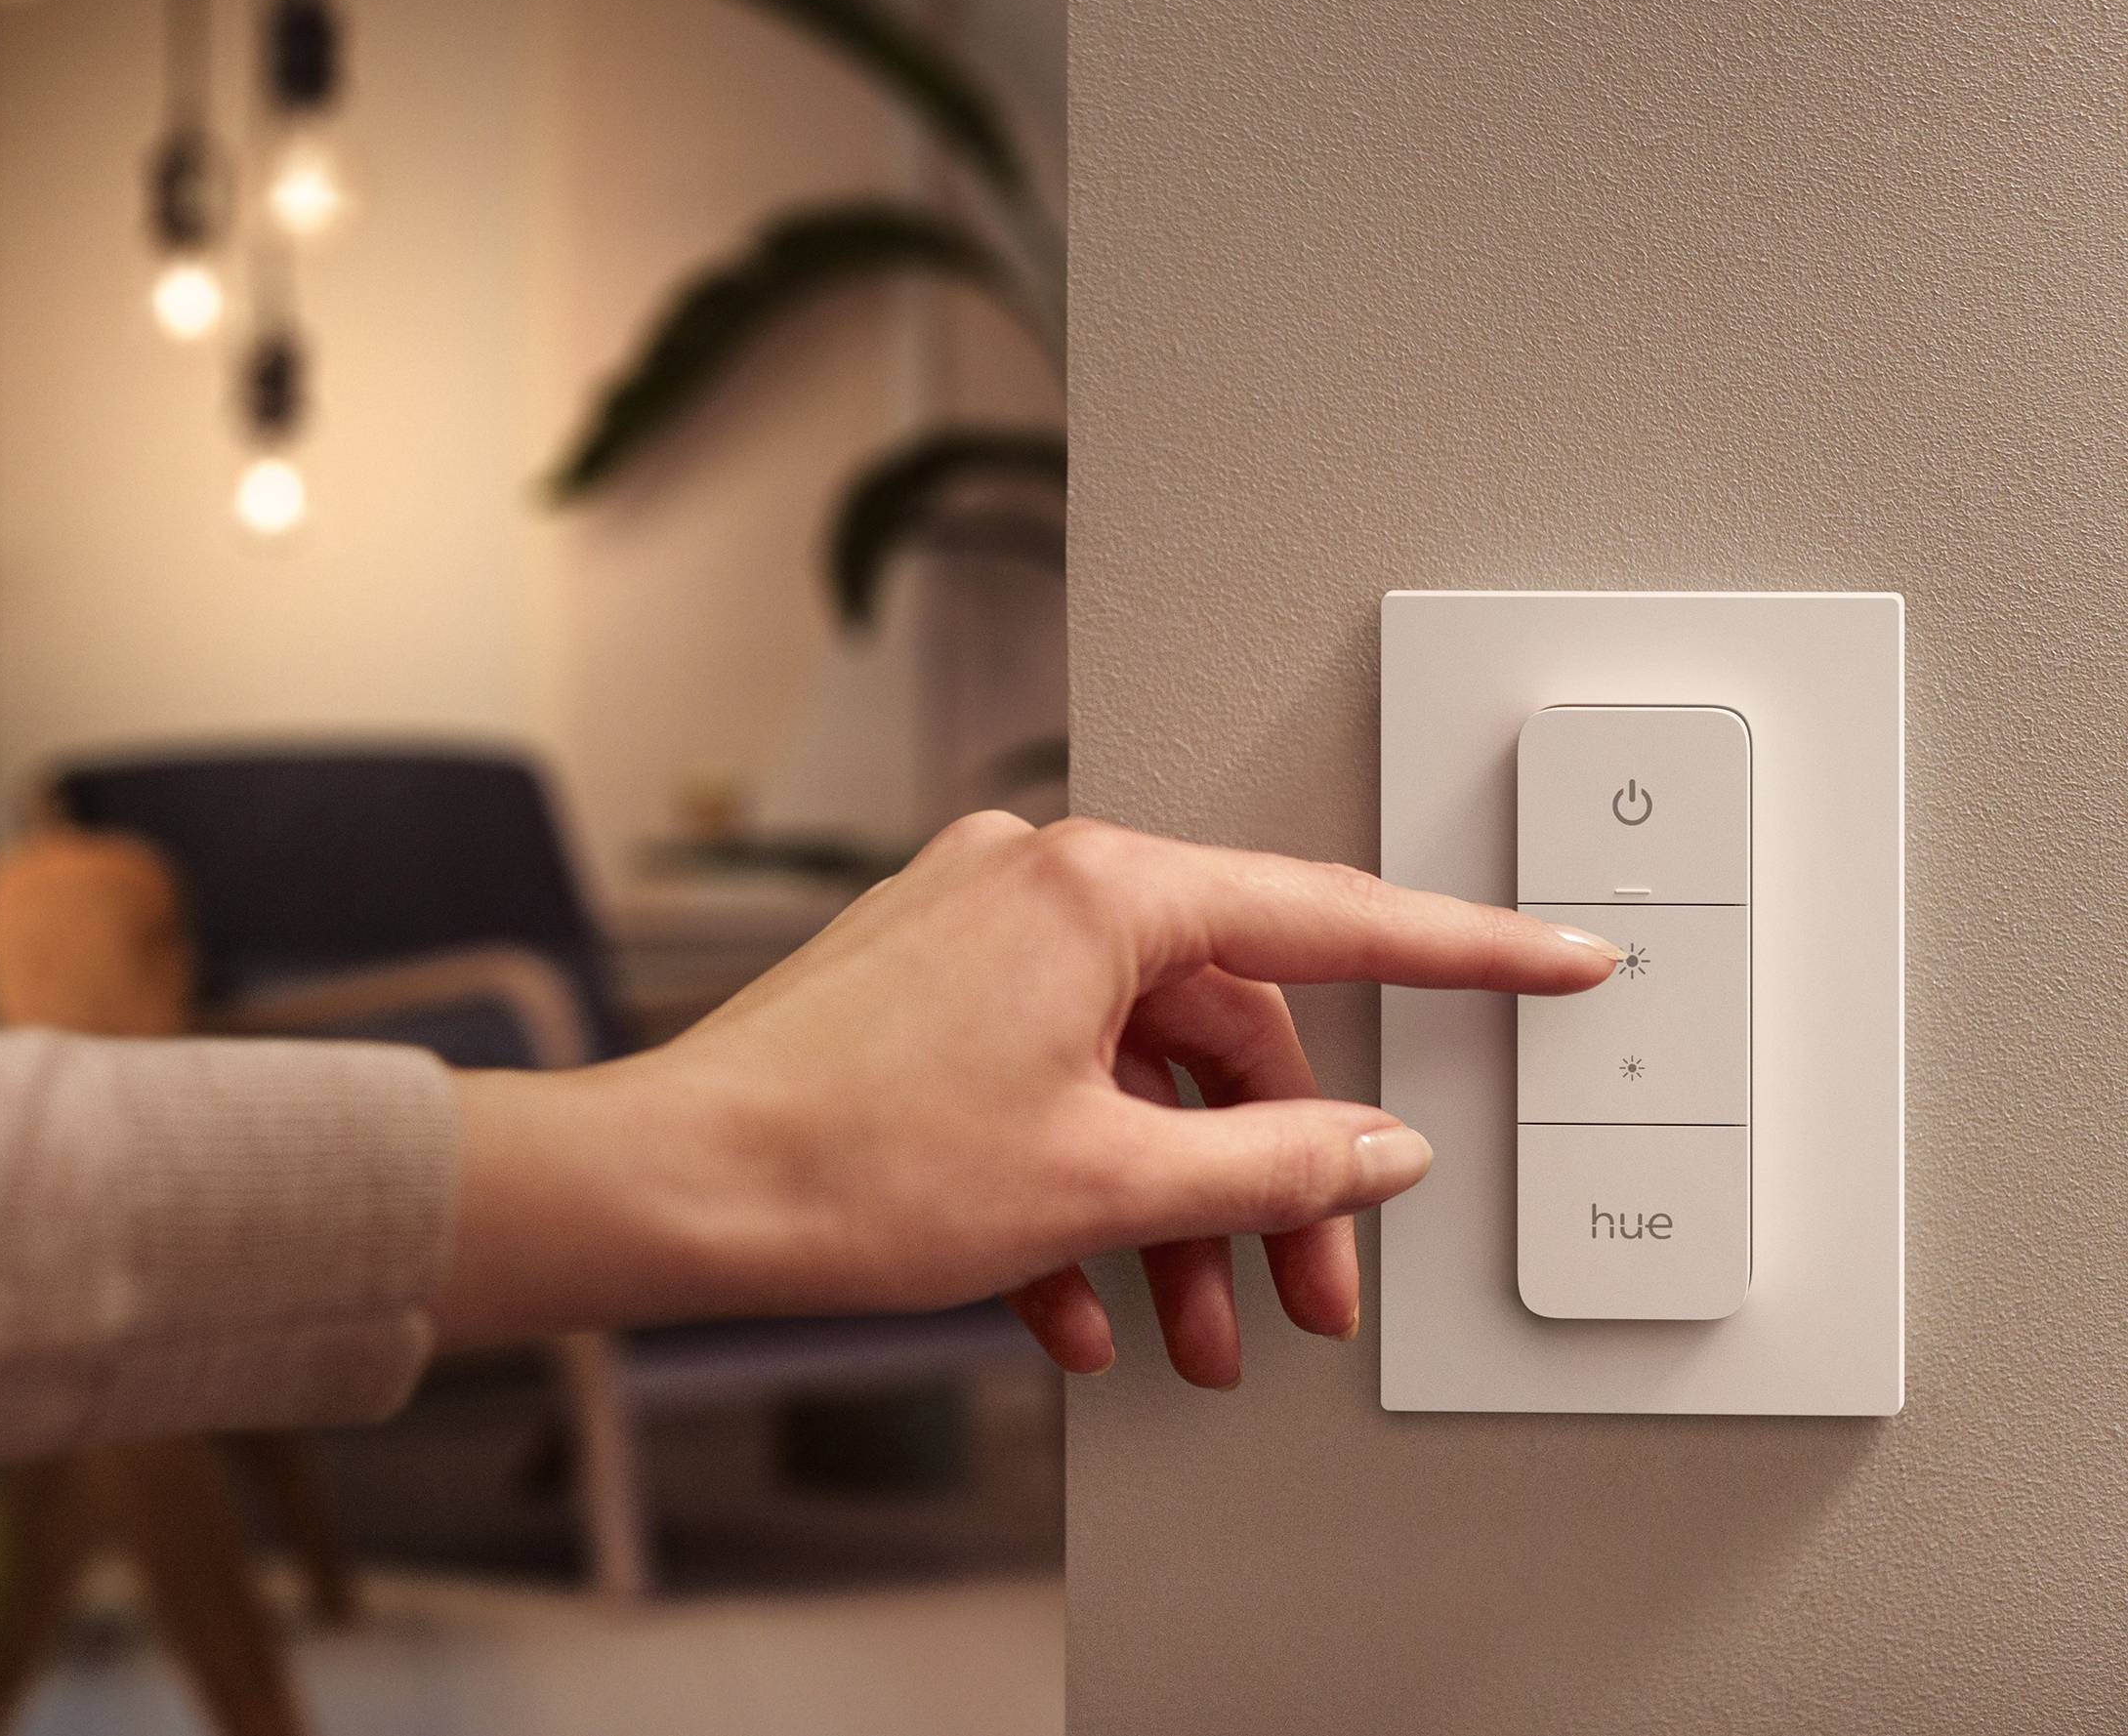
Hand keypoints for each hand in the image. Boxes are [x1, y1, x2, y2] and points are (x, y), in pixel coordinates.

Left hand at [433, 813, 1618, 1384]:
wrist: (663, 1191)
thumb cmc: (843, 1165)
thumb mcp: (1105, 1183)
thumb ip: (1272, 1164)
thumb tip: (1373, 1153)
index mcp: (1101, 890)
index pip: (1330, 921)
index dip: (1462, 954)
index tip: (1556, 958)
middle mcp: (1038, 884)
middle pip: (1224, 1032)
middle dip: (1269, 1180)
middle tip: (1307, 1296)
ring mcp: (973, 934)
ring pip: (1132, 1076)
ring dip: (1172, 1213)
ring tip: (1191, 1336)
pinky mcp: (922, 992)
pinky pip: (1044, 1086)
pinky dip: (1074, 1193)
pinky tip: (1070, 1310)